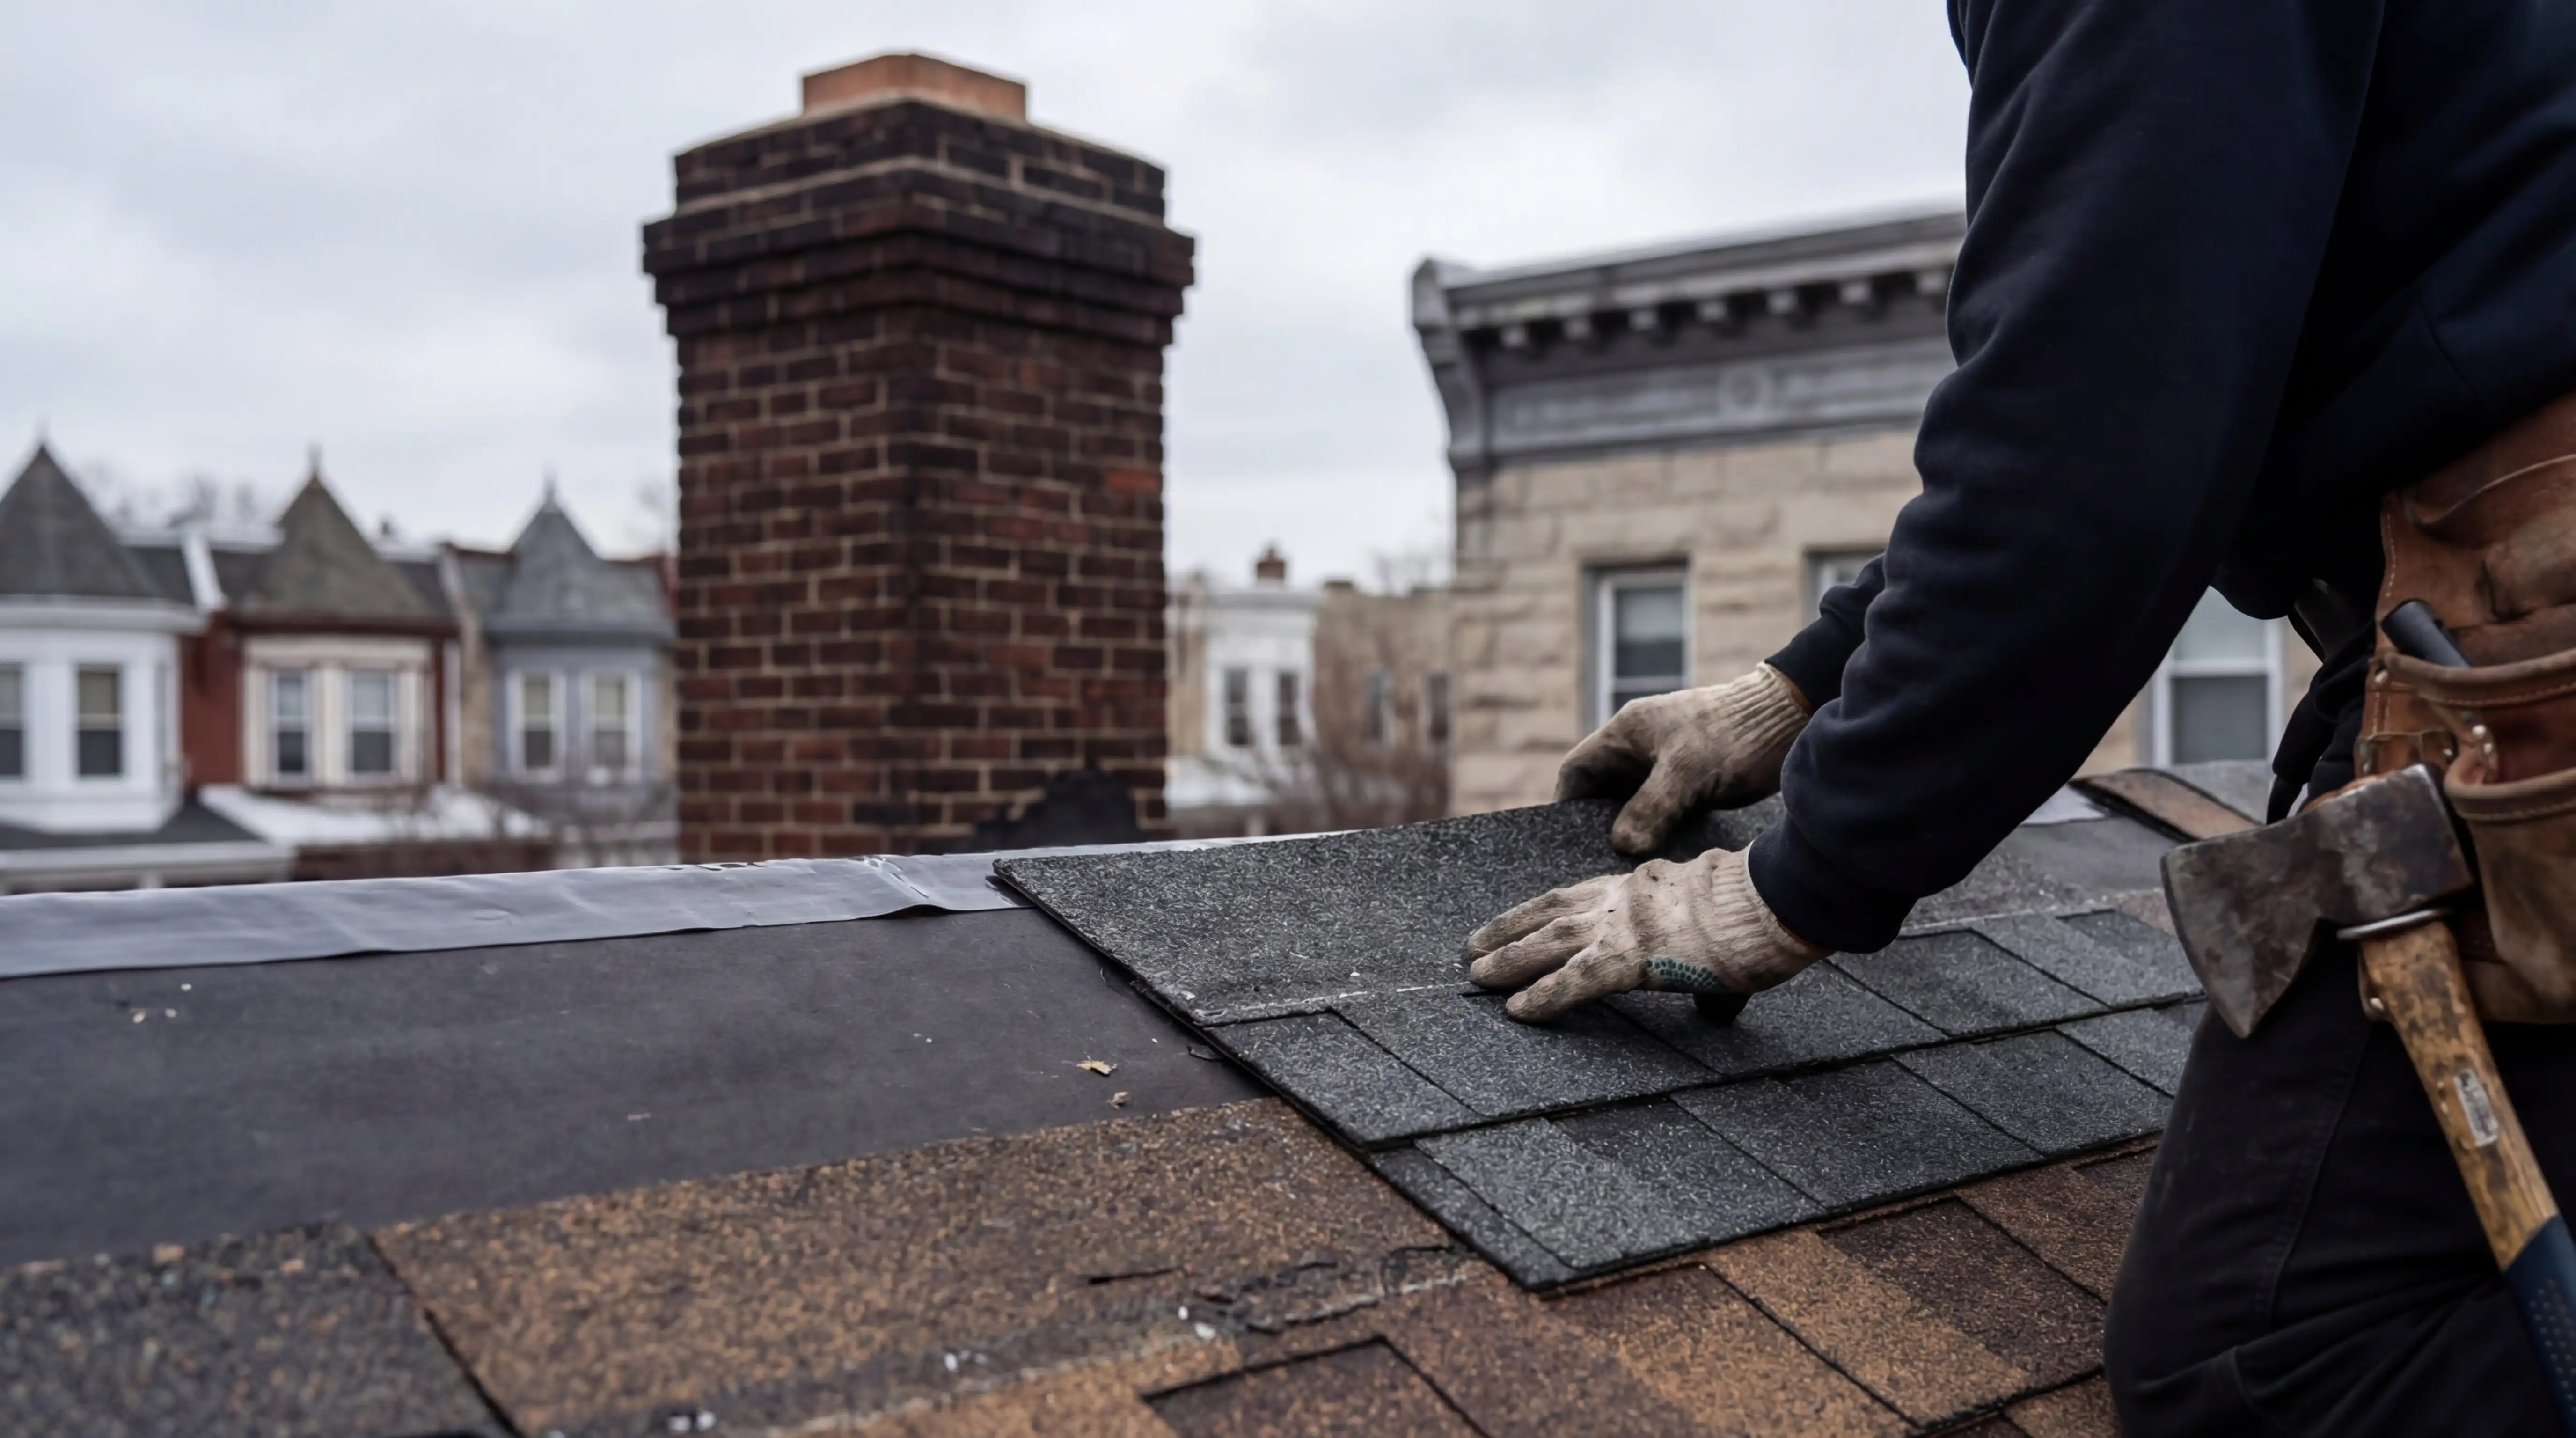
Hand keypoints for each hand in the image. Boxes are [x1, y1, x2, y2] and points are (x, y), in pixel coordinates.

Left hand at [1466, 845, 1825, 1021]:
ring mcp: (1624, 927)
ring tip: (1476, 975)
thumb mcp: (1718, 921)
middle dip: (1510, 930)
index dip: (1540, 910)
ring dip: (1509, 959)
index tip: (1515, 920)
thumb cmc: (1758, 912)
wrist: (1771, 901)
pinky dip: (1545, 996)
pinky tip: (1518, 1010)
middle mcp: (1623, 900)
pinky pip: (1576, 981)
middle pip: (1552, 913)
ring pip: (1551, 942)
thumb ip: (1701, 957)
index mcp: (1642, 886)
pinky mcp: (1632, 958)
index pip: (1578, 895)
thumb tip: (1713, 1004)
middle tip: (1474, 947)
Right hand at [1558, 664, 1809, 855]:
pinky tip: (1661, 860)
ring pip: (1634, 807)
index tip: (1564, 839)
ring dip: (1632, 833)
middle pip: (1603, 793)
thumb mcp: (1687, 770)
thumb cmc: (1733, 734)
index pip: (1578, 769)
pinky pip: (1662, 814)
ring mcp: (1666, 768)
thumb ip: (1651, 806)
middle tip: (1597, 863)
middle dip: (1598, 826)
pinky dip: (1658, 834)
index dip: (1566, 802)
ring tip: (1627, 869)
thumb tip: (1622, 845)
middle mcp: (1641, 750)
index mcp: (1627, 733)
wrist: (1788, 719)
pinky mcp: (1692, 785)